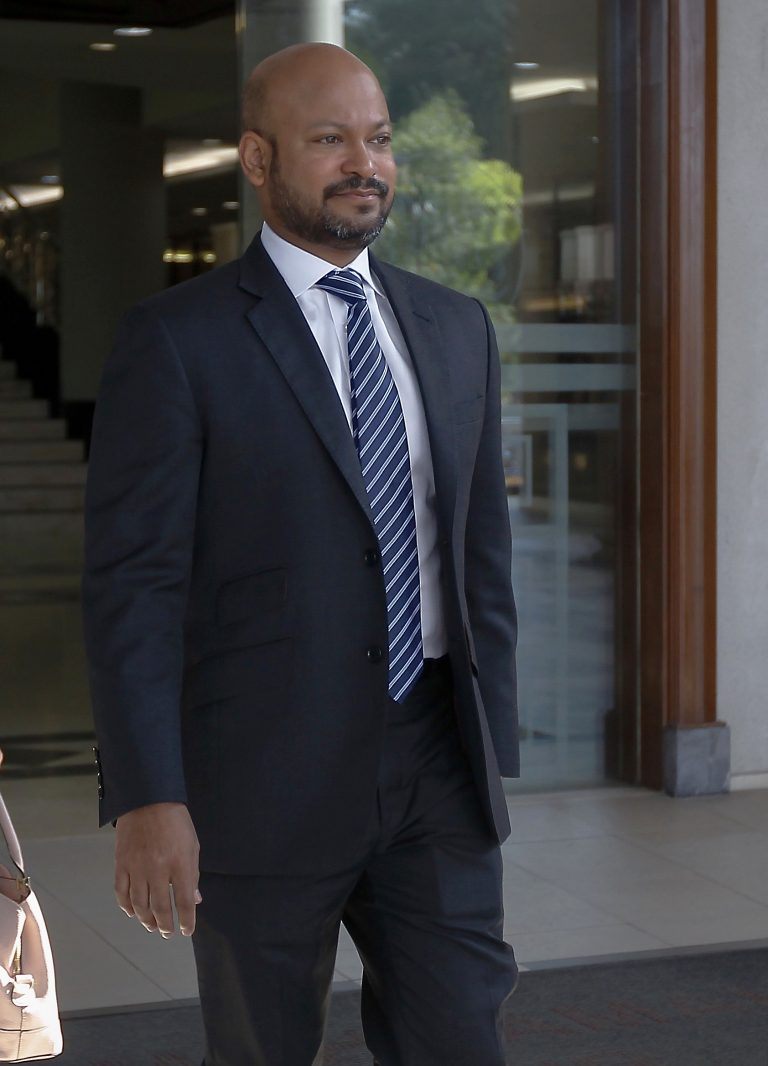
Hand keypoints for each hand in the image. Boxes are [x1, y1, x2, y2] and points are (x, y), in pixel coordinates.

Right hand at [114, 802, 200, 937]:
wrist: (149, 800)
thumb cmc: (175, 822)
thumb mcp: (192, 845)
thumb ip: (193, 875)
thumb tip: (195, 900)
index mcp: (180, 863)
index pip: (184, 902)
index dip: (186, 920)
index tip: (187, 930)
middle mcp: (158, 869)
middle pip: (160, 908)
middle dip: (165, 925)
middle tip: (167, 933)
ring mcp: (137, 867)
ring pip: (139, 905)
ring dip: (146, 920)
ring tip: (152, 926)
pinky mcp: (122, 864)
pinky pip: (122, 893)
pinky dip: (126, 907)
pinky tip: (132, 913)